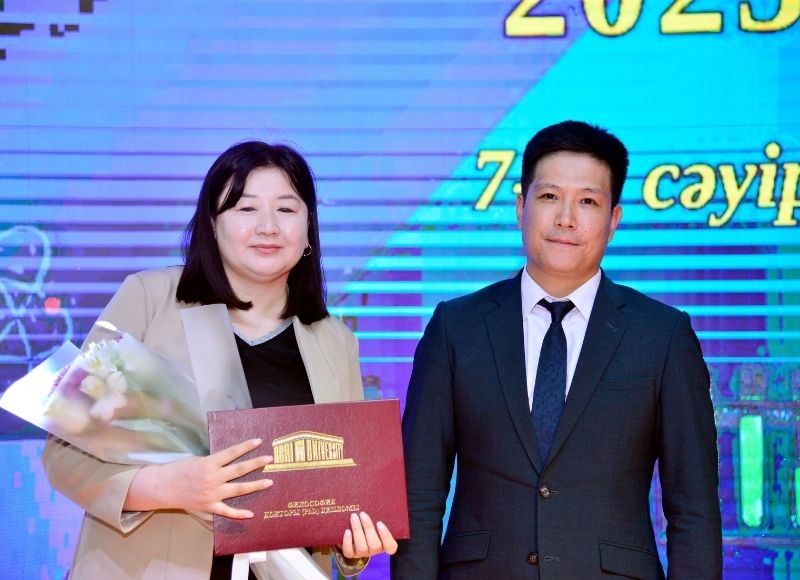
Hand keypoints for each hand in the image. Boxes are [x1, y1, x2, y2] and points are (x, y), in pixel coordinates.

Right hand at [125, 438, 272, 517]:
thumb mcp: (196, 459)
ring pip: (238, 489)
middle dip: (256, 463)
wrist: (161, 487)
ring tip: (269, 481)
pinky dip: (239, 513)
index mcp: (209, 463)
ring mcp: (212, 494)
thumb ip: (213, 462)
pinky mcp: (208, 507)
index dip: (246, 446)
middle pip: (240, 469)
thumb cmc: (177, 470)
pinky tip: (251, 513)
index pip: (232, 452)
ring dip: (255, 485)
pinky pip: (227, 511)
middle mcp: (213, 478)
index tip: (259, 441)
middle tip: (270, 459)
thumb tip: (229, 460)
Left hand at [340, 511, 397, 558]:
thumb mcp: (377, 520)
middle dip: (368, 528)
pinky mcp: (351, 554)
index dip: (386, 536)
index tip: (379, 522)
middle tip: (362, 513)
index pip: (391, 546)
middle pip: (375, 545)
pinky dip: (348, 541)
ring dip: (357, 530)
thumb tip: (377, 498)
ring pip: (362, 547)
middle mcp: (374, 550)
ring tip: (354, 516)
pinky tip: (347, 531)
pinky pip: (349, 552)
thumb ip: (379, 515)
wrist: (356, 531)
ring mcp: (363, 553)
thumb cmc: (370, 523)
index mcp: (385, 544)